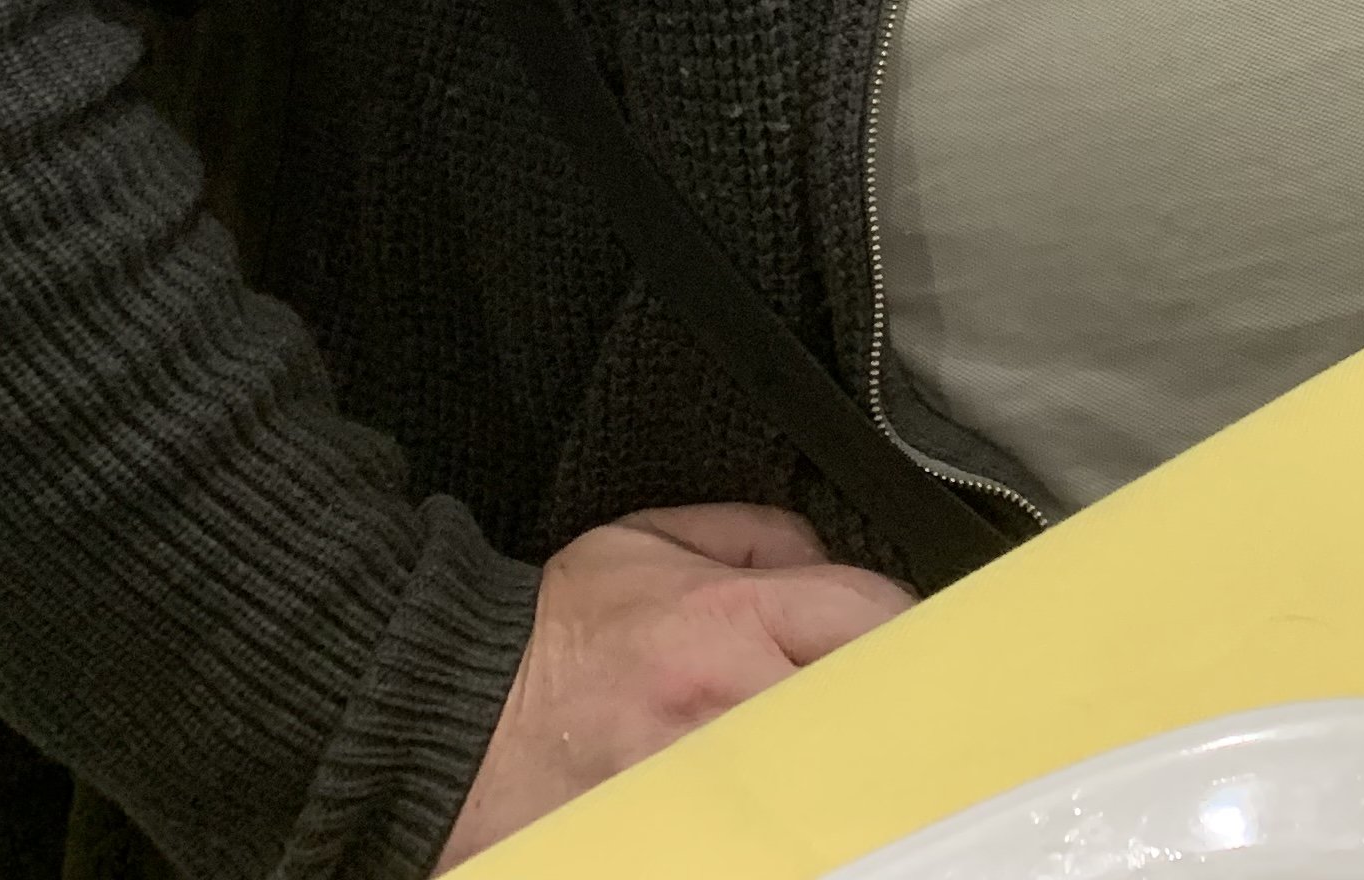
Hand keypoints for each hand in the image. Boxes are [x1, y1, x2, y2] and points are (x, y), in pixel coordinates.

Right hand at [438, 506, 912, 867]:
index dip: (904, 625)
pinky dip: (787, 810)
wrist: (454, 711)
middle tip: (896, 700)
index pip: (870, 615)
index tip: (909, 638)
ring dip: (844, 758)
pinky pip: (765, 823)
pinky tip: (793, 800)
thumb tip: (828, 557)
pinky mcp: (678, 828)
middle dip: (887, 697)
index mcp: (725, 615)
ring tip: (848, 753)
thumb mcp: (648, 537)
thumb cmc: (555, 630)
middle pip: (864, 699)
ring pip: (824, 771)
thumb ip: (757, 535)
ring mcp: (705, 775)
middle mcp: (724, 698)